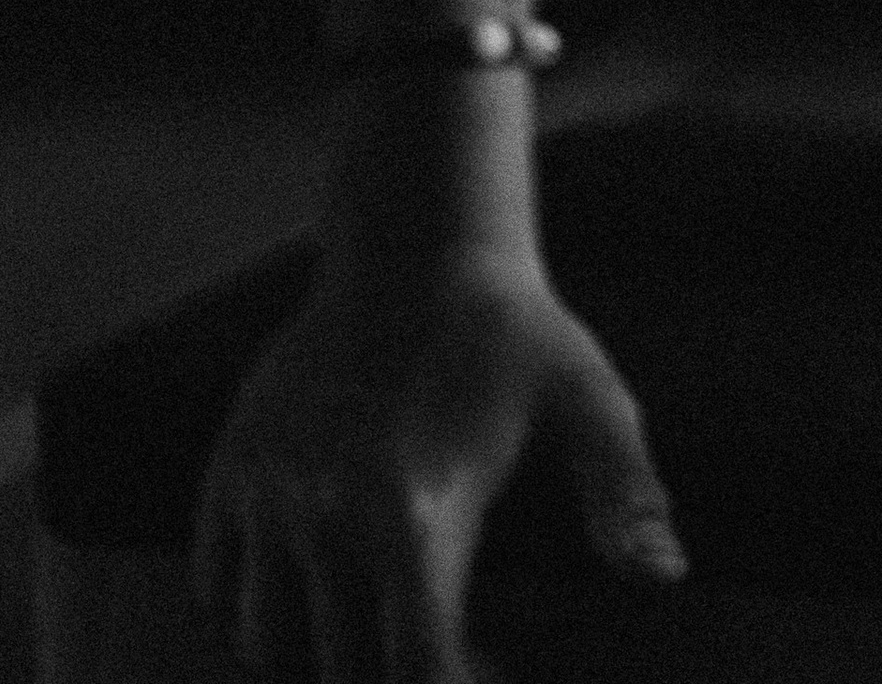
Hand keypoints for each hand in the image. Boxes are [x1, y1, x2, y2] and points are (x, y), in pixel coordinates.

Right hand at [191, 242, 685, 681]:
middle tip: (443, 658)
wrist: (418, 241)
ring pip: (263, 646)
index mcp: (415, 512)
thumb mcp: (588, 398)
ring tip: (376, 641)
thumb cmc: (514, 332)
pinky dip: (255, 615)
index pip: (415, 670)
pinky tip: (319, 597)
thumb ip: (626, 492)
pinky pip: (215, 585)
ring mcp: (268, 492)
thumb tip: (666, 577)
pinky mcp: (231, 466)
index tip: (491, 673)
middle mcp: (327, 513)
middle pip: (338, 674)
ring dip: (316, 665)